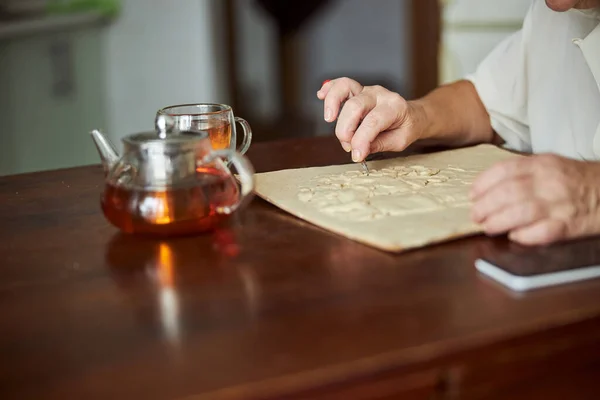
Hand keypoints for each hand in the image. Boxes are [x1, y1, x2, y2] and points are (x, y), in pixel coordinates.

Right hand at [317, 78, 425, 161]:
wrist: (412, 115)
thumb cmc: (405, 128)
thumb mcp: (399, 142)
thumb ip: (377, 145)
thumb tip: (357, 150)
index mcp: (394, 106)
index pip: (373, 122)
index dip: (361, 140)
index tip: (356, 156)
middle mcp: (379, 94)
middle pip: (356, 106)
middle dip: (346, 129)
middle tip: (348, 146)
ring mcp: (367, 90)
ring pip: (345, 87)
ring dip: (332, 102)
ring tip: (329, 119)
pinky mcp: (357, 90)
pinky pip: (340, 84)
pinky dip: (329, 89)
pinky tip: (320, 95)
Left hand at [470, 154, 599, 244]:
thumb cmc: (574, 181)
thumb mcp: (549, 166)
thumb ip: (521, 173)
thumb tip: (486, 188)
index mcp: (542, 164)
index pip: (505, 170)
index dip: (483, 184)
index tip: (472, 195)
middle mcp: (549, 182)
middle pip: (508, 192)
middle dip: (485, 206)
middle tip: (475, 215)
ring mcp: (560, 204)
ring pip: (521, 212)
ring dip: (498, 222)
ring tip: (488, 226)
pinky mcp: (568, 226)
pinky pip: (541, 233)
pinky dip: (523, 236)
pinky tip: (514, 236)